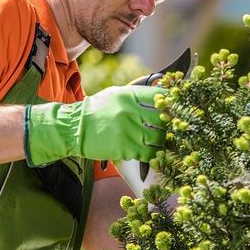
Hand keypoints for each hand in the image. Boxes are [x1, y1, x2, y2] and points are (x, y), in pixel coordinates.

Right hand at [25, 85, 166, 165]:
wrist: (75, 128)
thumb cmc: (97, 111)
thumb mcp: (116, 95)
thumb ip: (136, 96)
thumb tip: (160, 97)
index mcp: (129, 96)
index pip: (159, 96)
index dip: (170, 103)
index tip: (174, 109)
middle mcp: (130, 112)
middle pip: (163, 119)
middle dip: (169, 124)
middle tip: (170, 128)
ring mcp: (128, 131)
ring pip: (158, 138)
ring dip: (162, 141)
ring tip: (158, 141)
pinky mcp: (125, 148)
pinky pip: (149, 153)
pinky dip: (153, 154)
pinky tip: (151, 153)